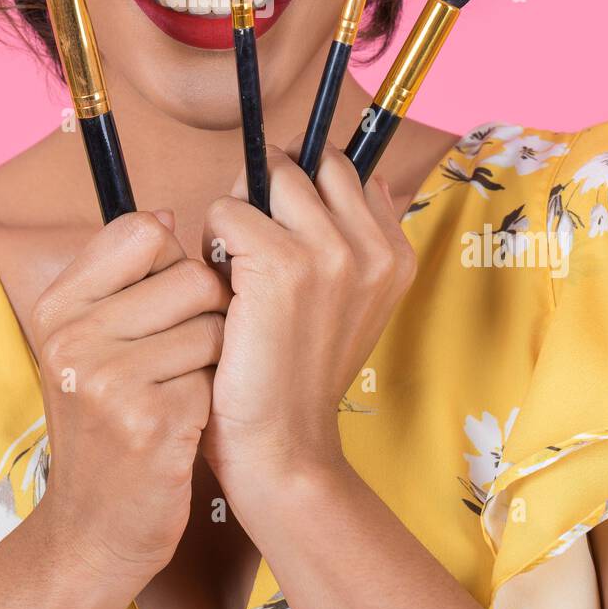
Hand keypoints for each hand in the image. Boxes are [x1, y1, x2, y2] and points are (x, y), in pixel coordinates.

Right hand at [30, 210, 231, 588]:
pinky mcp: (152, 421)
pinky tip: (183, 425)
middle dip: (205, 313)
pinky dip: (213, 399)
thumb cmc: (105, 423)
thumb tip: (167, 215)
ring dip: (213, 359)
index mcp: (58, 306)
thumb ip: (123, 278)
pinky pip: (218, 375)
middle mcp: (74, 337)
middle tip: (176, 359)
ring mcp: (109, 380)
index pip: (142, 230)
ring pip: (214, 324)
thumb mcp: (88, 344)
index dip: (171, 261)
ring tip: (178, 391)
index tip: (162, 301)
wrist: (92, 529)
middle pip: (192, 274)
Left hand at [199, 140, 416, 504]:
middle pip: (306, 162)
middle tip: (250, 243)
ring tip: (236, 264)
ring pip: (268, 177)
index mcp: (394, 254)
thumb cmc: (300, 373)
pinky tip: (222, 285)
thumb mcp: (354, 302)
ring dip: (238, 211)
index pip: (343, 167)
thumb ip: (361, 238)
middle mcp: (372, 248)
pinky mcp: (282, 265)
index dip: (300, 185)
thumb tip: (372, 179)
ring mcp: (331, 254)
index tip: (281, 223)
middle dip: (268, 187)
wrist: (284, 446)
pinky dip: (212, 239)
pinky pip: (228, 210)